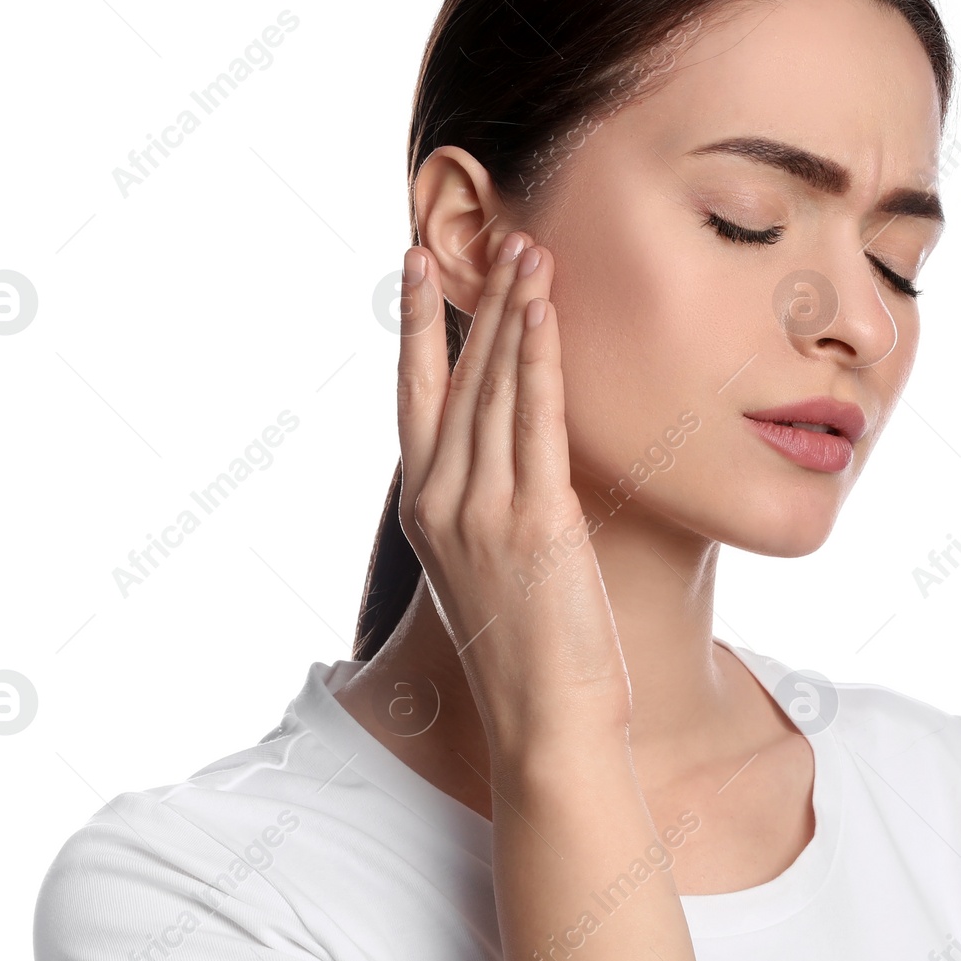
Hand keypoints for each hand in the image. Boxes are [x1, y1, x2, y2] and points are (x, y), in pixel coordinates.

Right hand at [395, 232, 631, 759]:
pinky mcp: (534, 524)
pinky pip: (536, 421)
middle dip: (476, 300)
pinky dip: (539, 360)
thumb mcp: (489, 570)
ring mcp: (481, 512)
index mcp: (425, 511)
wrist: (545, 727)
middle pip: (454, 377)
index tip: (416, 263)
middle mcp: (441, 503)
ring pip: (494, 388)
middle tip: (496, 233)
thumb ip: (483, 508)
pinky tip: (545, 312)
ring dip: (513, 313)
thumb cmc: (528, 656)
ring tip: (529, 250)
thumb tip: (504, 461)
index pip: (414, 396)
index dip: (415, 325)